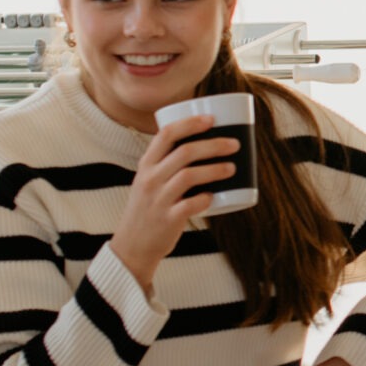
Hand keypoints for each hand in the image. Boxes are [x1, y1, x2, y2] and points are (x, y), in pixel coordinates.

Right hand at [110, 114, 238, 291]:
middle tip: (234, 144)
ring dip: (214, 169)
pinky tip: (214, 197)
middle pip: (184, 152)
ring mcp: (158, 200)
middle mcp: (150, 179)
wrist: (132, 246)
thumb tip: (207, 146)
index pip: (166, 134)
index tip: (211, 119)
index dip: (190, 123)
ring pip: (189, 176)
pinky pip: (190, 205)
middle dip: (213, 145)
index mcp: (146, 165)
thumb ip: (168, 165)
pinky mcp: (167, 220)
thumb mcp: (149, 181)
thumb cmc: (148, 208)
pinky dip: (205, 199)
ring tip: (232, 168)